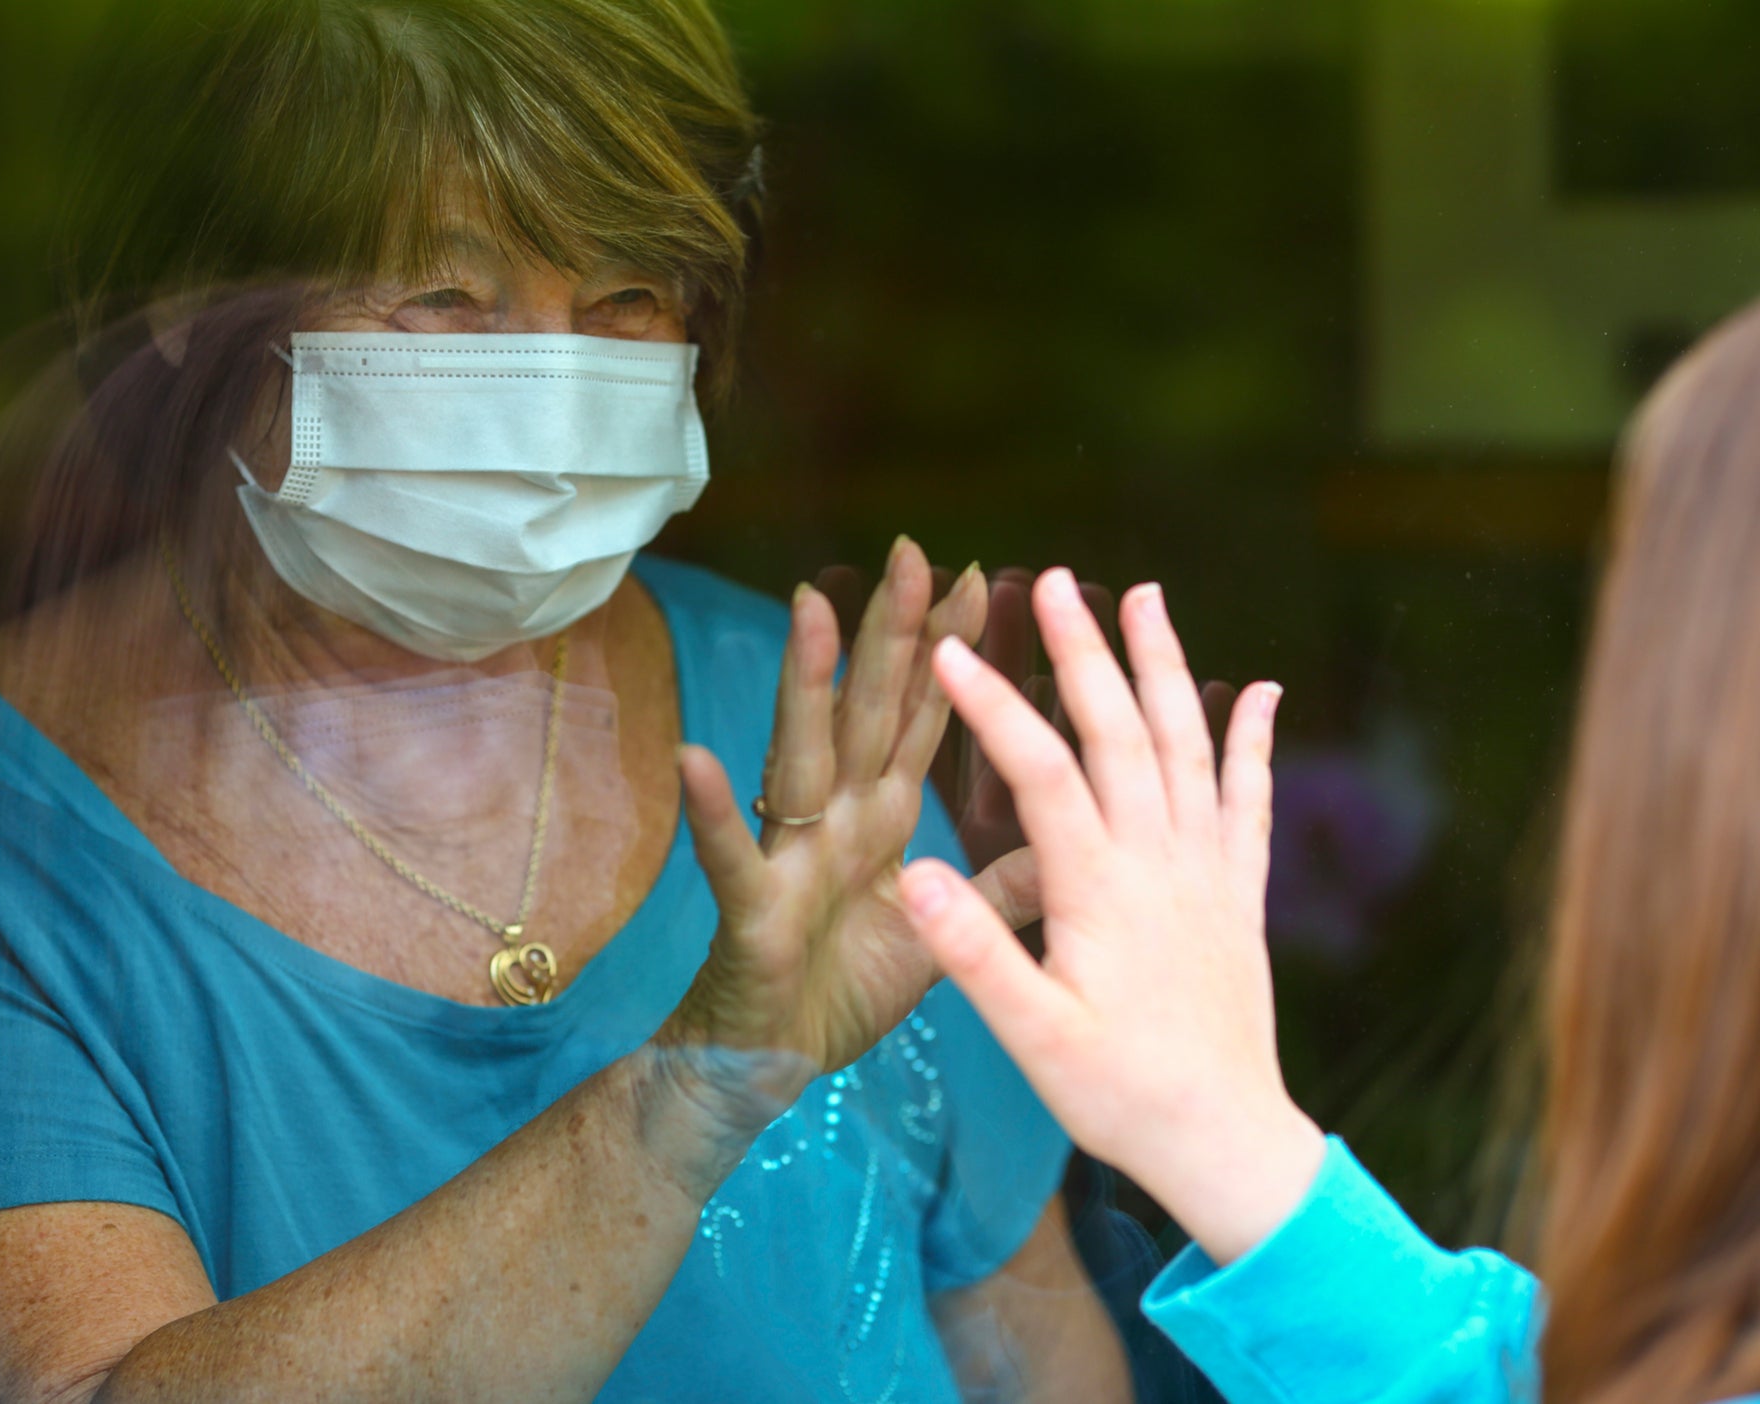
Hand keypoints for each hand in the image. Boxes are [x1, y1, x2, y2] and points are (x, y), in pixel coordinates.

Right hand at [663, 537, 1038, 1104]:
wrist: (771, 1067)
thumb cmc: (847, 992)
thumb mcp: (948, 935)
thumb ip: (1004, 886)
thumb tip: (1070, 834)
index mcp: (883, 819)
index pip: (922, 720)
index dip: (951, 654)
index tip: (982, 581)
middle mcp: (836, 820)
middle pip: (867, 711)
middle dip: (889, 634)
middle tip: (911, 551)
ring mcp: (790, 857)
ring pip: (800, 756)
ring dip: (805, 686)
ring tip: (809, 610)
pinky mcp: (751, 911)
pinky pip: (731, 857)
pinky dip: (713, 813)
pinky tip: (697, 761)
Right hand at [897, 569, 1324, 1264]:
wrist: (1225, 1139)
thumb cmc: (1117, 1093)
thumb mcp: (1031, 1036)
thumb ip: (974, 952)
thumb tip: (912, 874)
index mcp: (1099, 890)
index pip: (1043, 773)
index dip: (996, 707)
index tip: (954, 651)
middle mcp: (1160, 862)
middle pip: (1121, 733)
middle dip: (1085, 651)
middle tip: (1054, 580)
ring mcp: (1208, 871)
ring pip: (1188, 746)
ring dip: (1165, 667)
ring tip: (1145, 595)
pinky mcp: (1241, 893)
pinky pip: (1252, 799)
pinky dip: (1254, 740)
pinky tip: (1258, 690)